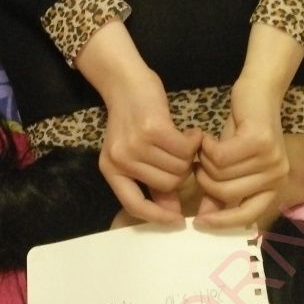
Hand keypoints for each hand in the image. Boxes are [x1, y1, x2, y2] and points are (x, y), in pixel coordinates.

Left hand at [74, 19, 200, 222]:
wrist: (126, 82)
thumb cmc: (133, 118)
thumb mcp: (136, 153)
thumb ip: (152, 183)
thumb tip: (172, 213)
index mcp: (111, 170)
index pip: (134, 205)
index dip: (157, 216)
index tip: (178, 221)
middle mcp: (120, 160)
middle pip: (166, 185)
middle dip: (182, 173)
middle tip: (182, 155)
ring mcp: (135, 145)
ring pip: (178, 168)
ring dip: (188, 155)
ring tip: (183, 140)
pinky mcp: (152, 130)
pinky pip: (184, 149)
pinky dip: (193, 141)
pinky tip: (189, 132)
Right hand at [195, 76, 288, 226]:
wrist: (258, 93)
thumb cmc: (243, 130)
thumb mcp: (230, 165)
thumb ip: (219, 193)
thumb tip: (204, 220)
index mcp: (273, 187)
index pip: (248, 216)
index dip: (222, 222)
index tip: (198, 222)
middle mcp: (277, 176)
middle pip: (226, 193)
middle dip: (204, 178)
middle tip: (199, 163)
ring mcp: (271, 159)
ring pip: (220, 173)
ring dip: (204, 159)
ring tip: (205, 147)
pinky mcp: (260, 141)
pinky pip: (220, 156)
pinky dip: (206, 146)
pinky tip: (206, 137)